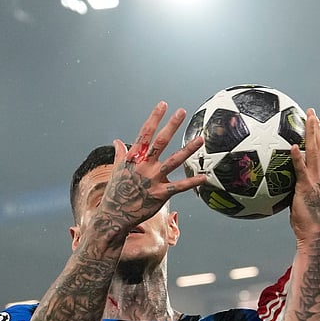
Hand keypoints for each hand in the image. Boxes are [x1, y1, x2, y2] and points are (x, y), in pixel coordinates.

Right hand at [101, 102, 206, 233]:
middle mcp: (144, 166)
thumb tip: (117, 141)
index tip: (163, 105)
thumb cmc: (116, 191)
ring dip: (188, 150)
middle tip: (182, 112)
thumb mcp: (116, 169)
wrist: (114, 215)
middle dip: (171, 126)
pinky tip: (204, 177)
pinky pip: (179, 187)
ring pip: (173, 161)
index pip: (145, 133)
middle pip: (160, 142)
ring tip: (200, 139)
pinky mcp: (160, 194)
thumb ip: (120, 154)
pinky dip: (192, 182)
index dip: (155, 118)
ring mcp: (153, 179)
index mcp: (134, 158)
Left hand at [289, 109, 319, 246]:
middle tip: (313, 112)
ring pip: (314, 153)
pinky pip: (300, 170)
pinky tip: (293, 147)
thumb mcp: (303, 196)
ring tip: (309, 120)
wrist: (312, 232)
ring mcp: (314, 180)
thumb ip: (298, 184)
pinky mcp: (305, 187)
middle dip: (317, 128)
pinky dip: (297, 158)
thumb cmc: (306, 218)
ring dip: (312, 135)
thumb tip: (288, 177)